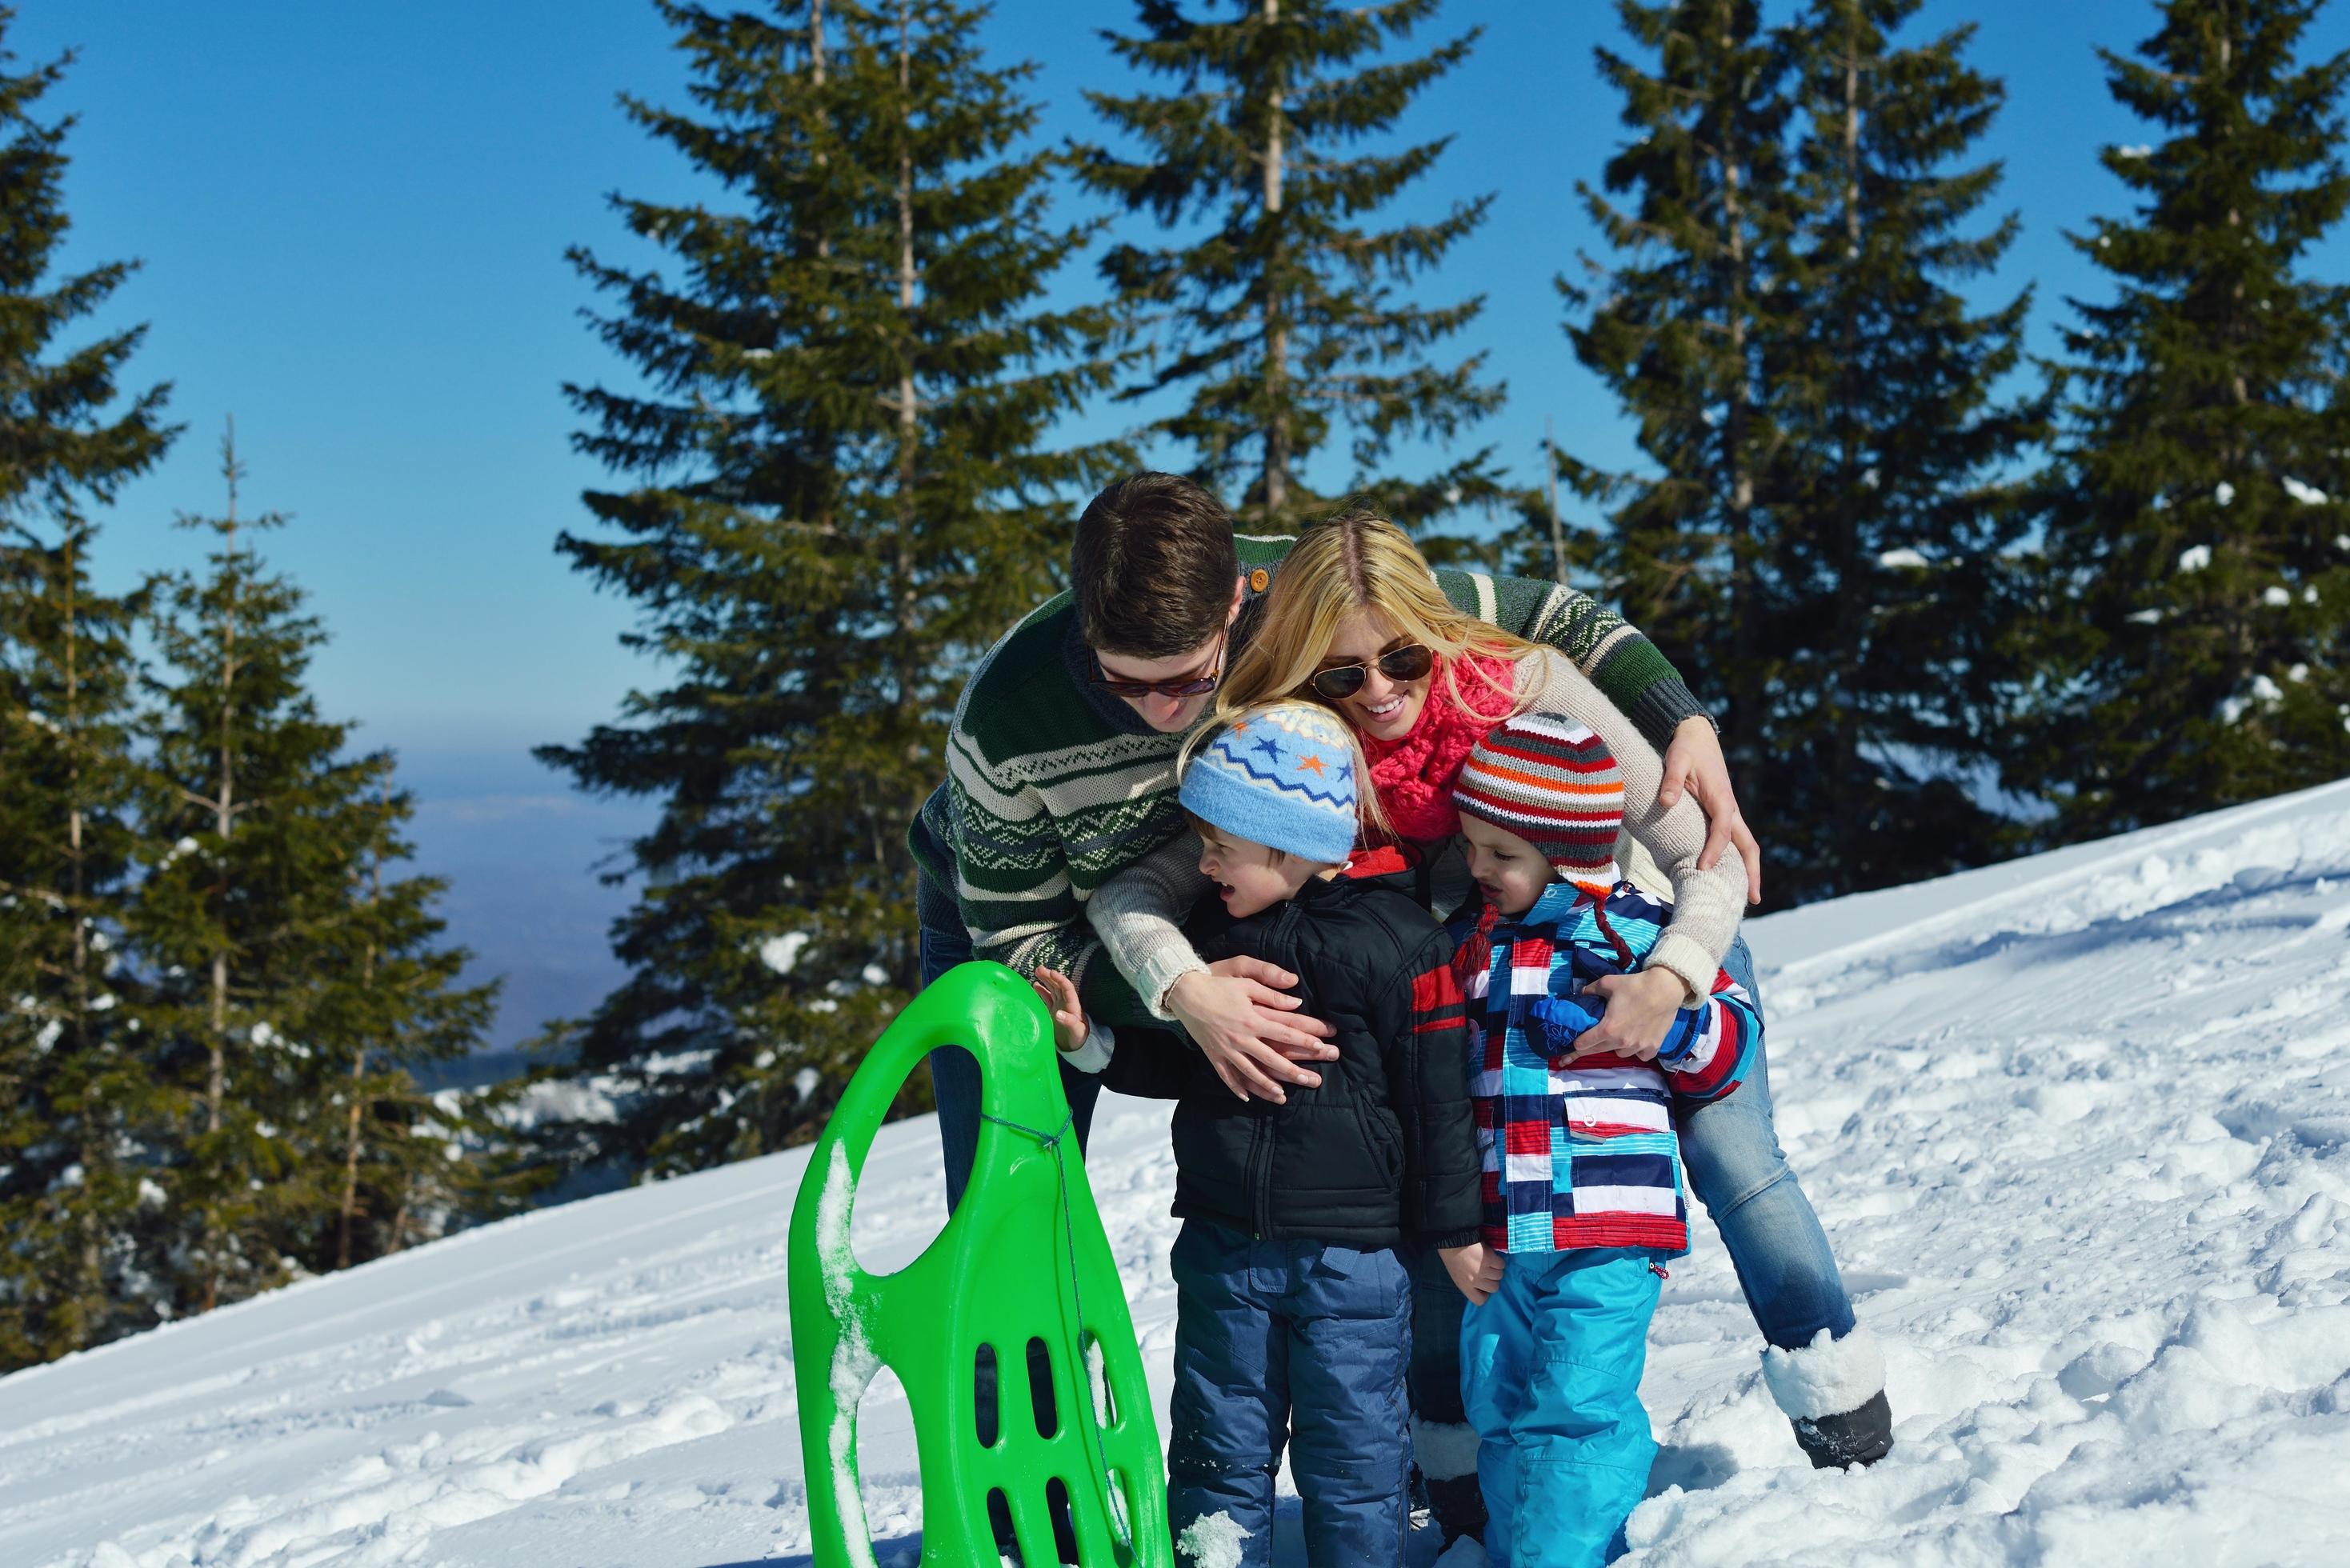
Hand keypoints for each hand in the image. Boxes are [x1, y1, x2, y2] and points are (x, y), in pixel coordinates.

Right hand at [1031, 966, 1088, 1053]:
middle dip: (1049, 976)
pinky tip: (1035, 984)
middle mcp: (1066, 1003)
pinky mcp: (1053, 1011)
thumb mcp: (1077, 1030)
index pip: (1067, 988)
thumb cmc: (1080, 1037)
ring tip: (1037, 971)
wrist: (1077, 1044)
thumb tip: (1058, 1014)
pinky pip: (1047, 998)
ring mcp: (1059, 1006)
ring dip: (1045, 980)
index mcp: (1073, 1005)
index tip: (1051, 972)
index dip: (1060, 979)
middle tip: (1039, 969)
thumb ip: (1069, 1022)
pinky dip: (1041, 991)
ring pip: (1052, 989)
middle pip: (1058, 986)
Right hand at [1165, 958, 1337, 1102]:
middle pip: (1272, 1058)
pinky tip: (1246, 1097)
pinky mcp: (1213, 1054)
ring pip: (1250, 1073)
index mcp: (1252, 1019)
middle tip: (1312, 1081)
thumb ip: (1271, 993)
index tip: (1321, 1047)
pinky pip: (1225, 1075)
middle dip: (1293, 1071)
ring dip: (1267, 1086)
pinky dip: (1235, 1088)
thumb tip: (1296, 1002)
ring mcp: (1226, 1049)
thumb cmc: (1217, 984)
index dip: (1305, 1040)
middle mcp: (1241, 1038)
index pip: (1285, 1032)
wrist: (1185, 992)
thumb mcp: (1246, 981)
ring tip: (1282, 1096)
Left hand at [1439, 1242, 1504, 1306]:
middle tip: (1488, 1270)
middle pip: (1494, 1288)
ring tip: (1489, 1261)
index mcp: (1464, 1286)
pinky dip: (1498, 1260)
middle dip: (1493, 1279)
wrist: (1452, 1239)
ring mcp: (1483, 1270)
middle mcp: (1475, 1281)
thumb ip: (1469, 1283)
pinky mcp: (1489, 1259)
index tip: (1483, 1286)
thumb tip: (1482, 1285)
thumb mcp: (1457, 1275)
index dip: (1485, 1293)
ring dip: (1496, 1268)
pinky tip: (1491, 1255)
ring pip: (1499, 1275)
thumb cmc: (1452, 1256)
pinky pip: (1501, 1264)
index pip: (1480, 1300)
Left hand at [1568, 968, 1687, 1062]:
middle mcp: (1621, 1042)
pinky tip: (1637, 1042)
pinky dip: (1638, 1051)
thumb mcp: (1607, 983)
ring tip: (1619, 1035)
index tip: (1575, 1042)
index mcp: (1607, 1029)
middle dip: (1590, 1047)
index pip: (1584, 1044)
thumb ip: (1590, 990)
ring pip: (1620, 1053)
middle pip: (1598, 1051)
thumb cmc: (1635, 986)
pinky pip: (1640, 1056)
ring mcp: (1638, 1046)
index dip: (1577, 1043)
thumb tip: (1581, 994)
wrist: (1665, 989)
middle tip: (1587, 1044)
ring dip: (1616, 1047)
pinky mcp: (1653, 1047)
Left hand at [1659, 715, 1763, 904]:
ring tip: (1747, 896)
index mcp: (1721, 798)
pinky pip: (1734, 841)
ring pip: (1745, 844)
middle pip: (1747, 844)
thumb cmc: (1686, 749)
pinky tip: (1730, 876)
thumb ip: (1671, 780)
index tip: (1703, 869)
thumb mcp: (1676, 759)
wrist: (1697, 735)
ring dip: (1748, 869)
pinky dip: (1737, 859)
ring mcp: (1730, 812)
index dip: (1714, 850)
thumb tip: (1665, 802)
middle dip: (1751, 871)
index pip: (1722, 830)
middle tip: (1752, 899)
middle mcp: (1731, 808)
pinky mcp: (1724, 814)